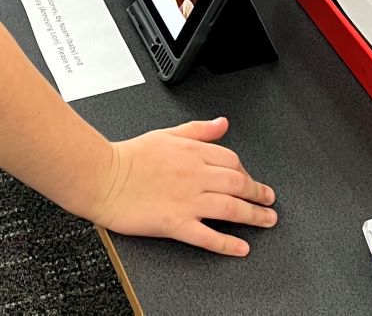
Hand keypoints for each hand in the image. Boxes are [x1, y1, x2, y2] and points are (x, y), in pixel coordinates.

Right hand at [89, 118, 276, 255]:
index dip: (246, 170)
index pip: (232, 160)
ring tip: (266, 221)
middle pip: (237, 183)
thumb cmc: (129, 157)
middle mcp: (194, 176)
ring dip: (253, 216)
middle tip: (269, 201)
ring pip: (230, 208)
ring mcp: (187, 201)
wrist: (102, 177)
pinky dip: (227, 244)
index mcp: (192, 152)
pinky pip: (208, 236)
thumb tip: (222, 123)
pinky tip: (240, 247)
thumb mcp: (166, 133)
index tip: (250, 179)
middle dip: (258, 193)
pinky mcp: (175, 223)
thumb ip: (198, 130)